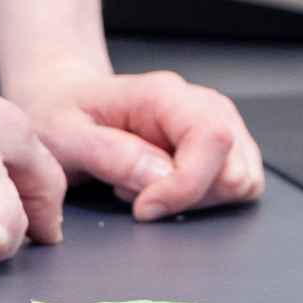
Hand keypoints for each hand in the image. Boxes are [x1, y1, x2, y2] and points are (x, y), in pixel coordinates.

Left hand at [11, 69, 265, 221]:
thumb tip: (159, 179)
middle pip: (235, 164)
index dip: (185, 186)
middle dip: (191, 197)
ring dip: (199, 199)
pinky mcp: (218, 147)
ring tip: (148, 188)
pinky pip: (236, 183)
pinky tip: (165, 189)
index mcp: (164, 94)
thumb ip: (110, 155)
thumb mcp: (63, 136)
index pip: (211, 138)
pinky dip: (205, 199)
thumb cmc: (59, 115)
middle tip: (137, 194)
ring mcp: (214, 124)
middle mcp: (201, 103)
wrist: (61, 101)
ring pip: (243, 177)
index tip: (144, 209)